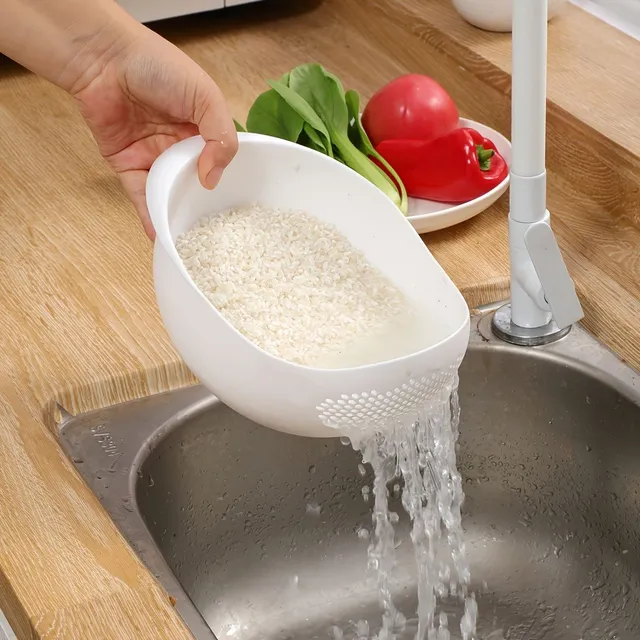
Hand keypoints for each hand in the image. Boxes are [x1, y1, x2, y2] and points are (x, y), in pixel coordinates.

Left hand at [72, 25, 237, 239]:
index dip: (226, 178)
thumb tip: (211, 179)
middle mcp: (179, 144)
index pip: (219, 159)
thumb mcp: (206, 97)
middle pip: (195, 180)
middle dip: (203, 204)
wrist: (104, 59)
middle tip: (214, 230)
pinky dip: (149, 215)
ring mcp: (153, 156)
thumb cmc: (158, 67)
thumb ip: (220, 137)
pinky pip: (141, 195)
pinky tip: (161, 234)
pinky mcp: (127, 165)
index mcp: (202, 127)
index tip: (235, 203)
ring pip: (169, 191)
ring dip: (177, 213)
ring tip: (189, 239)